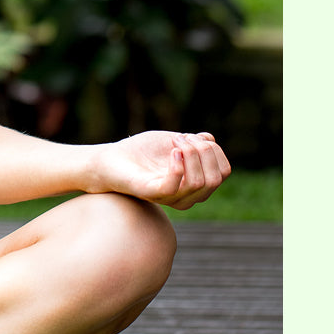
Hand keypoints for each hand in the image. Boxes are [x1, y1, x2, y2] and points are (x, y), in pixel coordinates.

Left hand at [94, 130, 230, 210]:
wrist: (110, 159)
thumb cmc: (141, 152)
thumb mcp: (172, 141)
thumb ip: (193, 142)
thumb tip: (210, 140)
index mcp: (195, 183)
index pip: (224, 171)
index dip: (214, 150)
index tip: (192, 136)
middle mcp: (187, 195)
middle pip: (216, 178)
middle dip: (203, 152)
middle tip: (180, 139)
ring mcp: (170, 197)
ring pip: (200, 183)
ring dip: (191, 154)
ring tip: (174, 143)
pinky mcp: (152, 193)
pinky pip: (174, 187)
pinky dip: (178, 165)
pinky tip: (172, 151)